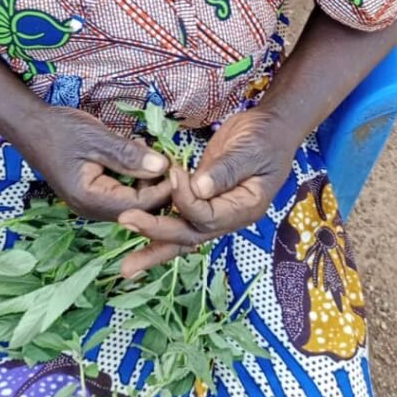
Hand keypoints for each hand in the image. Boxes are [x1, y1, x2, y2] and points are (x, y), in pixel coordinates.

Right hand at [15, 106, 171, 220]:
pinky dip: (134, 177)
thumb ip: (129, 155)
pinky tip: (134, 154)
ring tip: (148, 150)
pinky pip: (122, 193)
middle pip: (139, 208)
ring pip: (132, 201)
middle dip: (157, 185)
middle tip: (166, 155)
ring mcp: (91, 204)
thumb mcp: (97, 138)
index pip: (141, 205)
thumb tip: (163, 166)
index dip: (164, 187)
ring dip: (146, 180)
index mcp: (91, 199)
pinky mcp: (93, 195)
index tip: (176, 163)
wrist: (29, 125)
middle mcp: (91, 210)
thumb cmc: (59, 129)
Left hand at [118, 109, 297, 276]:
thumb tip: (199, 189)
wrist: (271, 128)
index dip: (185, 200)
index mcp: (245, 208)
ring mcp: (215, 211)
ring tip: (127, 268)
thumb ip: (226, 170)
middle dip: (156, 232)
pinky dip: (158, 226)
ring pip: (182, 235)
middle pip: (190, 235)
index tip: (173, 175)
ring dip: (153, 247)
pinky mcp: (203, 200)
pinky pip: (179, 218)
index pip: (207, 216)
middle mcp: (228, 217)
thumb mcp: (251, 150)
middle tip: (125, 222)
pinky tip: (137, 234)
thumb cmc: (266, 137)